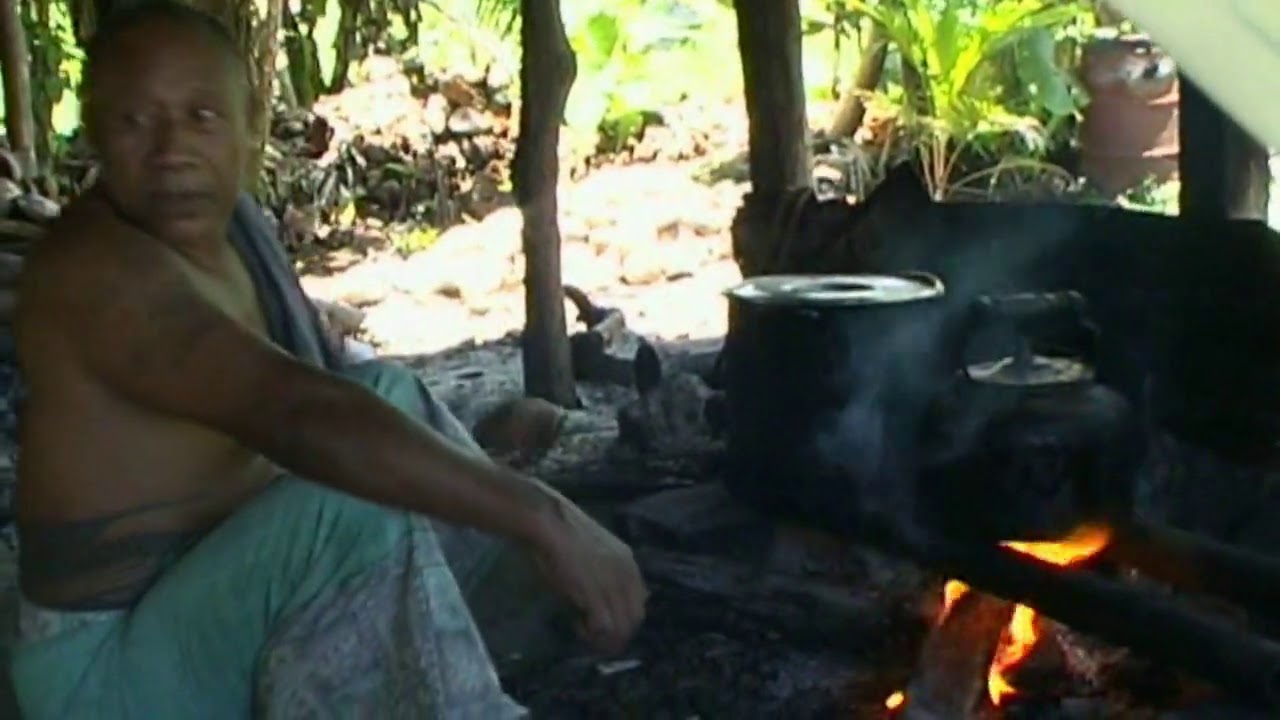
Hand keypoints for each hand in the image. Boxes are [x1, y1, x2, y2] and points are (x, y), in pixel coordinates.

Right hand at [529, 495, 647, 653]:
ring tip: (585, 632)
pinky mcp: (595, 594)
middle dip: (618, 635)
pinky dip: (592, 634)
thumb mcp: (596, 553)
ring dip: (605, 638)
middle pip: (635, 619)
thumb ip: (606, 574)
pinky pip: (604, 627)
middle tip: (596, 637)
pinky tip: (578, 626)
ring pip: (623, 627)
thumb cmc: (564, 534)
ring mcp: (613, 585)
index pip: (640, 604)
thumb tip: (601, 601)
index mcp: (630, 565)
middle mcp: (627, 576)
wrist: (551, 523)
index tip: (607, 625)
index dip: (625, 620)